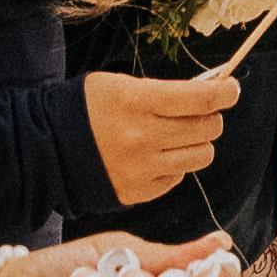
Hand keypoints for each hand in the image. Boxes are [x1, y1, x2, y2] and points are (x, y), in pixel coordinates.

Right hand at [81, 69, 242, 203]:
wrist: (47, 147)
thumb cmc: (88, 108)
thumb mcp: (121, 85)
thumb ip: (164, 90)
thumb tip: (210, 93)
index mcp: (136, 102)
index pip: (202, 98)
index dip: (225, 92)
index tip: (230, 89)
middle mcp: (142, 137)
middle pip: (209, 128)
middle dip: (210, 116)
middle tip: (198, 112)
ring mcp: (141, 168)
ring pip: (201, 155)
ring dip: (197, 142)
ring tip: (177, 135)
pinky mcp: (139, 191)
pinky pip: (179, 177)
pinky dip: (174, 165)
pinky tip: (155, 155)